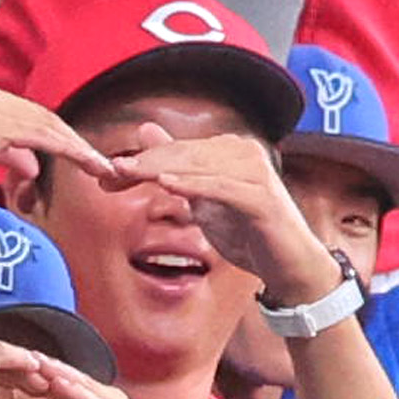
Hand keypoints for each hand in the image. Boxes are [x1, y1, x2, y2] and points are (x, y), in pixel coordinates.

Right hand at [0, 75, 113, 205]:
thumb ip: (1, 154)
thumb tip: (33, 166)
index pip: (21, 114)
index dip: (51, 137)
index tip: (74, 156)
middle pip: (37, 116)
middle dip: (70, 141)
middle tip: (98, 163)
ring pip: (44, 124)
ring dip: (76, 147)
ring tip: (101, 167)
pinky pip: (40, 135)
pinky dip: (69, 149)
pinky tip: (88, 162)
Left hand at [101, 126, 341, 304]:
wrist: (289, 266)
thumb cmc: (249, 234)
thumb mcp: (205, 201)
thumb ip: (179, 168)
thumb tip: (146, 131)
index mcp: (230, 149)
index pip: (178, 149)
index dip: (142, 160)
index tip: (108, 174)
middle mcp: (245, 152)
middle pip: (184, 153)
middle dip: (145, 163)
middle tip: (110, 173)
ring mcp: (256, 172)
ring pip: (199, 165)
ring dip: (161, 169)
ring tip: (128, 173)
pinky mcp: (262, 197)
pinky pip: (221, 188)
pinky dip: (193, 185)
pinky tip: (167, 184)